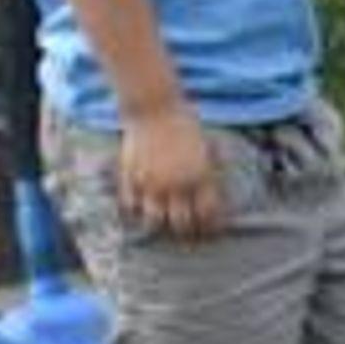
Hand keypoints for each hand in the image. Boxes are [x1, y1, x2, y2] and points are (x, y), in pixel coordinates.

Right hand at [119, 104, 225, 239]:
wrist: (153, 107)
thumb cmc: (185, 122)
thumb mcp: (207, 146)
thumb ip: (209, 173)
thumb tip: (214, 196)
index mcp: (199, 176)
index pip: (208, 214)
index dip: (211, 226)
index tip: (213, 231)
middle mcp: (175, 185)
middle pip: (181, 224)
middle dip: (188, 233)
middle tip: (190, 236)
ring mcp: (150, 184)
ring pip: (155, 222)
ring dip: (162, 226)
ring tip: (165, 226)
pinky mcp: (130, 179)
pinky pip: (132, 208)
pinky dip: (137, 213)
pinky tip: (143, 212)